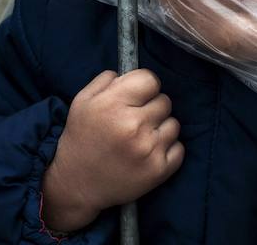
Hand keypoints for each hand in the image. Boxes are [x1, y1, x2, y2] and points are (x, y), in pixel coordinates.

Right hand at [42, 69, 183, 231]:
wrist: (76, 183)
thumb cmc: (81, 138)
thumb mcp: (83, 101)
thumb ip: (107, 80)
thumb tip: (131, 73)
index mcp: (114, 104)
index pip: (151, 80)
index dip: (144, 86)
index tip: (137, 96)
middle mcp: (134, 125)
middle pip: (165, 101)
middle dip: (151, 107)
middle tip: (135, 120)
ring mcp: (149, 149)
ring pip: (174, 124)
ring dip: (160, 128)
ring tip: (141, 138)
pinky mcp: (159, 170)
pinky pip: (179, 148)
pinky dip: (168, 149)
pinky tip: (149, 152)